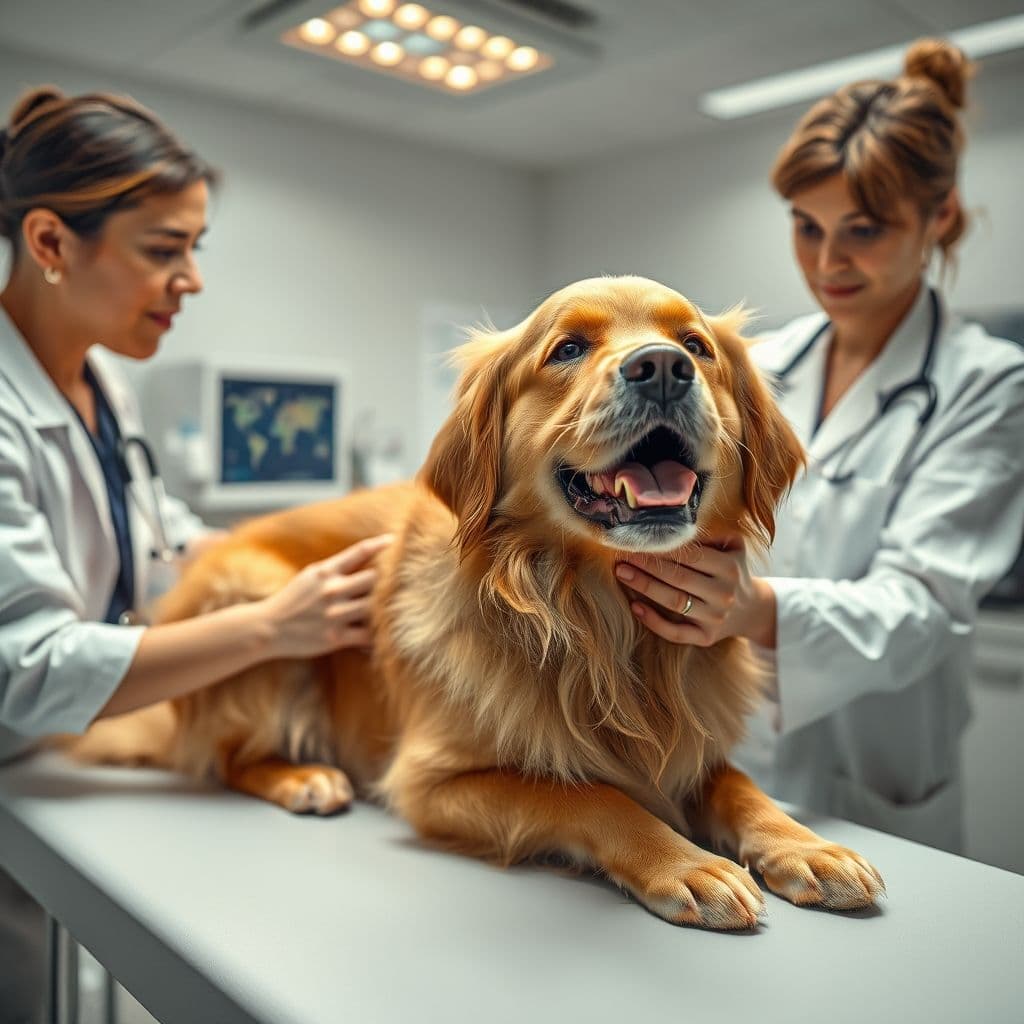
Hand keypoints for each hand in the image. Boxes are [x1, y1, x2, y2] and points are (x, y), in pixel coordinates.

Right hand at [259, 534, 394, 658]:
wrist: (267, 627)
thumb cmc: (292, 600)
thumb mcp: (310, 575)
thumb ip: (335, 568)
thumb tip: (365, 557)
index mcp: (325, 571)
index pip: (359, 552)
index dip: (380, 544)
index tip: (394, 540)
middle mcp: (332, 590)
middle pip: (374, 579)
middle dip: (389, 579)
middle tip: (404, 582)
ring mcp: (334, 614)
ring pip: (374, 607)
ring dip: (387, 608)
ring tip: (400, 609)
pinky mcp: (335, 637)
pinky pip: (368, 636)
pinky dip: (379, 636)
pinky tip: (384, 635)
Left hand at [614, 534, 775, 647]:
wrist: (751, 609)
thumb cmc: (732, 570)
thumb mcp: (733, 547)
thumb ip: (711, 534)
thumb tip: (675, 525)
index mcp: (729, 568)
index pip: (691, 555)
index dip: (663, 549)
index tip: (638, 542)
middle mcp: (724, 594)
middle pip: (679, 578)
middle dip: (648, 566)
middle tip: (623, 556)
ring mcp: (715, 618)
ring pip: (674, 603)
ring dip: (645, 587)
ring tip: (623, 574)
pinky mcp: (706, 638)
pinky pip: (676, 633)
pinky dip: (653, 621)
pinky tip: (635, 606)